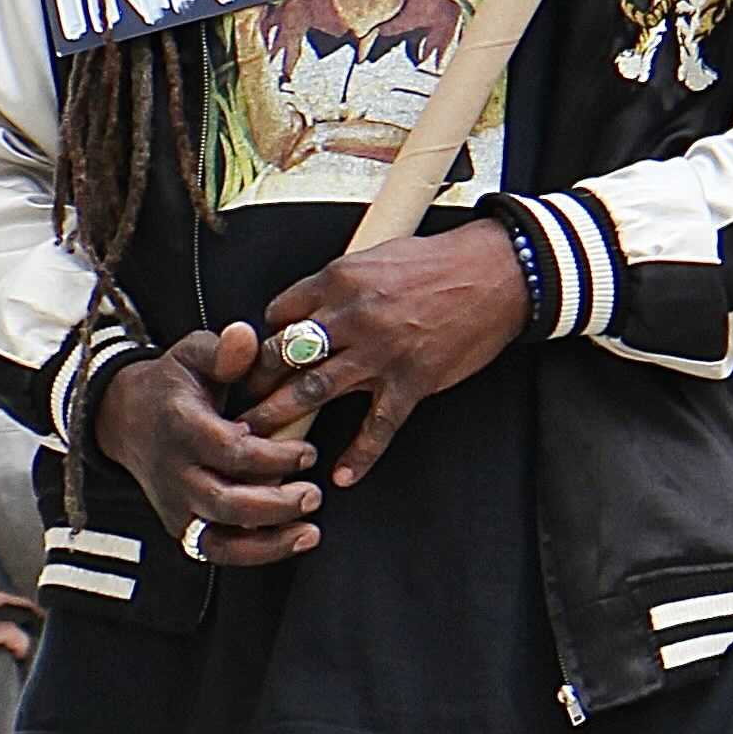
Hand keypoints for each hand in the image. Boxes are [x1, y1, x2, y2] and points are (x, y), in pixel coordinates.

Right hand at [91, 326, 324, 560]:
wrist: (125, 417)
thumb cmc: (172, 384)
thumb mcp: (193, 354)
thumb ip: (224, 350)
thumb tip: (246, 336)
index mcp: (182, 425)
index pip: (228, 451)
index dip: (273, 456)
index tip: (308, 452)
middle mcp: (175, 471)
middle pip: (224, 502)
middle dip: (275, 504)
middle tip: (313, 494)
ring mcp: (175, 503)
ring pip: (217, 539)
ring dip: (267, 542)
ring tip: (310, 531)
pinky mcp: (180, 525)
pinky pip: (215, 552)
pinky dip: (253, 554)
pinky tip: (290, 541)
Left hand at [242, 222, 530, 487]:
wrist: (498, 274)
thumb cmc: (438, 262)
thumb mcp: (377, 257)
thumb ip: (339, 284)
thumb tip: (307, 308)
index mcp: (340, 279)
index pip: (279, 314)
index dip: (262, 339)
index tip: (253, 360)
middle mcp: (353, 316)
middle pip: (284, 355)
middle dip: (254, 385)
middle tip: (234, 409)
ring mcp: (381, 353)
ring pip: (315, 391)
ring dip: (283, 420)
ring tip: (258, 445)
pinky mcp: (411, 382)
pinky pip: (377, 426)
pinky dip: (359, 456)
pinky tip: (341, 475)